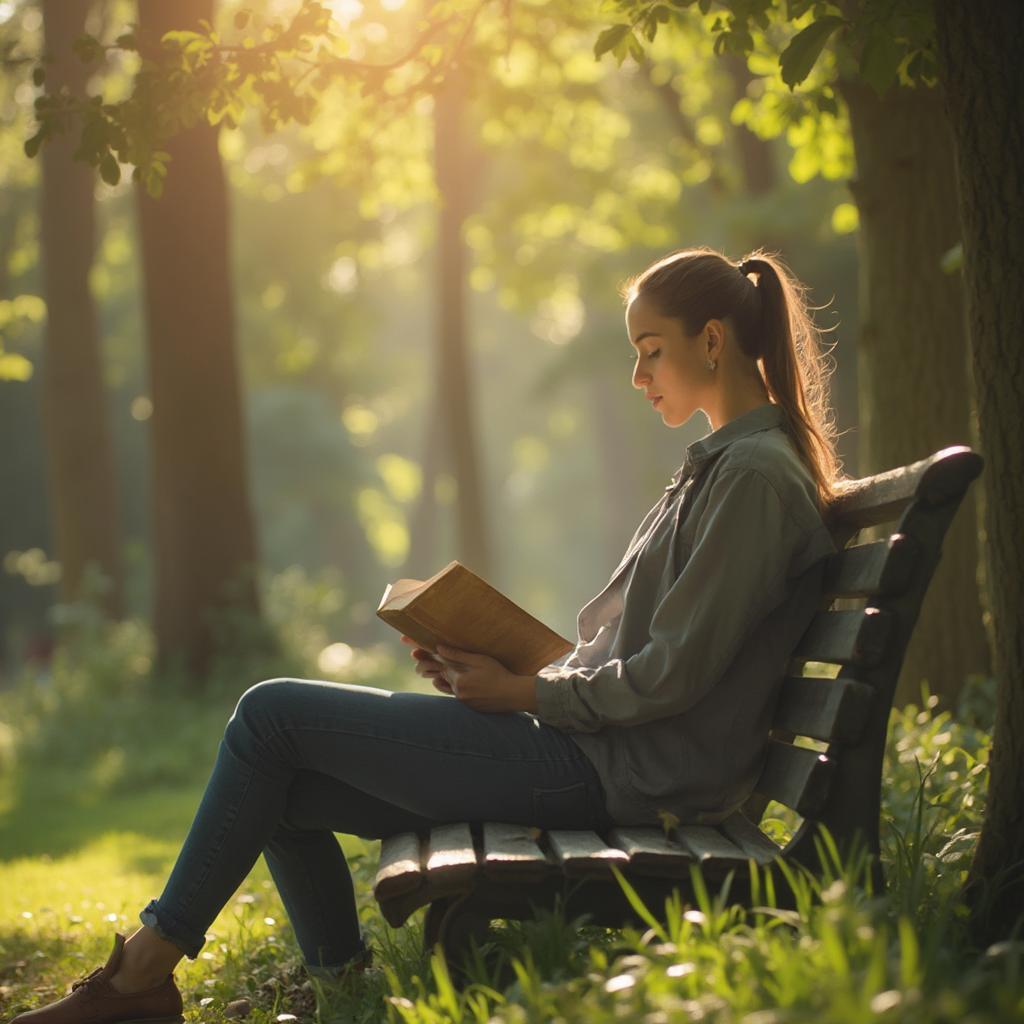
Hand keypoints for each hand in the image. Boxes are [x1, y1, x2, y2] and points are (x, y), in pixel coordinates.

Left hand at [400, 636, 536, 711]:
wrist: (514, 695)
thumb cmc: (499, 674)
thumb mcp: (481, 660)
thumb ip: (459, 655)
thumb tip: (438, 647)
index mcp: (459, 678)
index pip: (438, 664)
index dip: (426, 654)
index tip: (412, 649)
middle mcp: (457, 690)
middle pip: (439, 675)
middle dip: (427, 665)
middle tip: (414, 655)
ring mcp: (463, 700)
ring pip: (444, 685)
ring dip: (436, 676)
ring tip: (425, 669)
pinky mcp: (469, 706)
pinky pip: (453, 694)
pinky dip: (447, 686)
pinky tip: (444, 680)